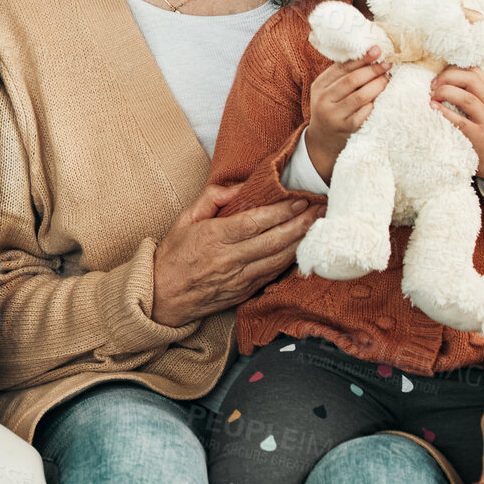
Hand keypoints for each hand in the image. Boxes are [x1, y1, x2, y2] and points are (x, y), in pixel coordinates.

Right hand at [152, 183, 323, 326]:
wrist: (162, 297)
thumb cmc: (173, 255)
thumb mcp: (185, 219)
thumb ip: (212, 198)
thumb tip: (241, 186)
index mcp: (213, 238)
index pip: (254, 223)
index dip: (281, 211)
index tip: (299, 199)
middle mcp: (228, 260)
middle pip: (273, 241)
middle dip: (300, 224)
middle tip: (320, 209)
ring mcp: (238, 279)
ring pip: (278, 260)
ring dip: (301, 242)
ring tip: (318, 226)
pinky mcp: (244, 293)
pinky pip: (272, 275)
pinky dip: (290, 261)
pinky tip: (302, 248)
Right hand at [305, 47, 389, 180]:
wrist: (323, 138)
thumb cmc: (332, 108)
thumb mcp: (329, 90)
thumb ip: (343, 75)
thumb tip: (371, 55)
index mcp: (319, 86)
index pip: (342, 68)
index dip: (362, 58)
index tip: (378, 51)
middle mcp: (323, 100)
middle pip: (352, 80)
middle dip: (373, 71)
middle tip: (387, 65)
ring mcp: (334, 115)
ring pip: (361, 96)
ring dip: (378, 85)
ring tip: (387, 79)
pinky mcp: (346, 128)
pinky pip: (365, 112)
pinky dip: (375, 103)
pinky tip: (381, 98)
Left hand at [431, 67, 483, 184]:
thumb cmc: (482, 130)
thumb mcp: (482, 110)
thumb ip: (468, 94)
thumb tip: (441, 80)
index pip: (474, 72)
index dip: (453, 70)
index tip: (437, 78)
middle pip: (470, 80)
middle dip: (447, 78)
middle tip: (432, 86)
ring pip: (466, 98)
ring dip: (445, 92)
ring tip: (431, 96)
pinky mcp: (477, 137)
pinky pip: (460, 122)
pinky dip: (444, 112)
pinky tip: (433, 109)